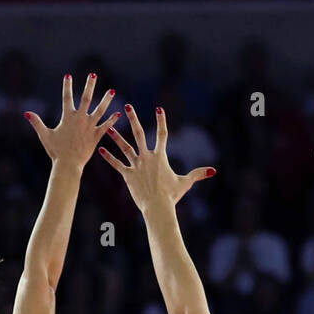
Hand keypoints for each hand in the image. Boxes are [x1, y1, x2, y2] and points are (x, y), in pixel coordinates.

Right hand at [25, 73, 118, 169]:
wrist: (68, 164)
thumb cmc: (55, 151)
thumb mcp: (45, 135)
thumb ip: (37, 122)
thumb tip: (26, 113)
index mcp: (68, 118)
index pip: (66, 98)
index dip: (67, 86)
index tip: (68, 75)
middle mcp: (80, 119)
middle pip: (86, 98)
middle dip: (89, 85)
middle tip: (93, 74)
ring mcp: (89, 127)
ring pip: (100, 110)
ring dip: (106, 99)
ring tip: (112, 90)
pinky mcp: (96, 136)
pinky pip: (106, 126)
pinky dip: (112, 120)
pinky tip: (118, 113)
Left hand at [99, 104, 214, 213]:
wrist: (158, 207)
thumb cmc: (172, 195)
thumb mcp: (185, 182)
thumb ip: (198, 174)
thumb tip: (213, 171)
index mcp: (161, 156)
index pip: (162, 134)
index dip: (161, 121)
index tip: (158, 108)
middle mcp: (148, 157)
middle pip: (139, 134)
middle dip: (134, 119)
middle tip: (128, 107)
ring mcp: (137, 165)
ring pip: (125, 147)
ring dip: (116, 136)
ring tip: (109, 127)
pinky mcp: (128, 175)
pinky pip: (117, 164)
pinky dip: (108, 157)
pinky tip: (100, 150)